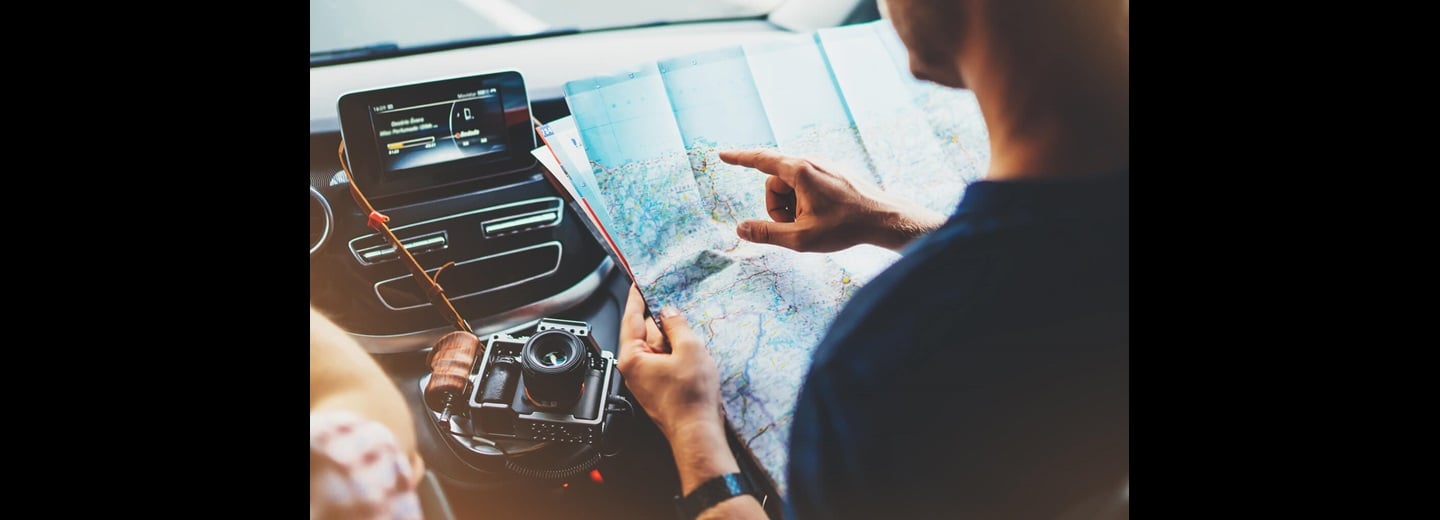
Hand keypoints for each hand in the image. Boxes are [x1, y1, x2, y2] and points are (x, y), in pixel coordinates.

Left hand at [617, 286, 723, 438]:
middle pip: (645, 333)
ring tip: (689, 328)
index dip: (637, 298)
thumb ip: (677, 325)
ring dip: (671, 337)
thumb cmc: (689, 399)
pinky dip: (676, 353)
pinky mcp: (660, 389)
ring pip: (658, 349)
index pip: (631, 319)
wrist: (697, 432)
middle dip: (659, 318)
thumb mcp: (689, 349)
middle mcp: (635, 370)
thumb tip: (670, 313)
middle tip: (671, 300)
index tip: (638, 283)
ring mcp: (647, 381)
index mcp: (632, 358)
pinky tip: (691, 350)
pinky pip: (665, 362)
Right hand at [720, 149, 946, 251]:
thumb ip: (767, 233)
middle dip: (776, 206)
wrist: (884, 219)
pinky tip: (823, 216)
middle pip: (774, 182)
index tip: (721, 155)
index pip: (760, 160)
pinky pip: (805, 185)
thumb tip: (740, 230)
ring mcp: (822, 166)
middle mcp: (810, 161)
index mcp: (799, 171)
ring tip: (811, 223)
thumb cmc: (845, 228)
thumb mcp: (800, 238)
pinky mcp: (832, 172)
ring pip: (790, 185)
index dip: (739, 159)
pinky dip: (805, 202)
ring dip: (792, 206)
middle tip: (794, 227)